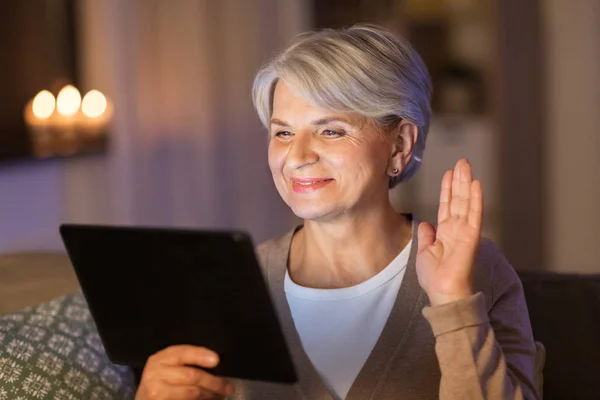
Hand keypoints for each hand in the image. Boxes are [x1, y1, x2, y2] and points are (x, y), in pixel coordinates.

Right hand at [135, 345, 233, 399]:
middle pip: (191, 375)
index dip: (200, 355)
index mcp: (160, 358)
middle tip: (228, 386)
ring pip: (191, 392)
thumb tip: (216, 362)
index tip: (216, 359)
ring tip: (220, 395)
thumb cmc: (161, 381)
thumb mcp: (169, 366)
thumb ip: (186, 362)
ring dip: (210, 395)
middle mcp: (155, 373)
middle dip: (213, 381)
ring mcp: (156, 392)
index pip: (182, 353)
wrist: (143, 399)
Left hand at [416, 159, 482, 305]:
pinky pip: (474, 214)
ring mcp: (465, 231)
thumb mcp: (424, 252)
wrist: (443, 292)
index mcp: (445, 233)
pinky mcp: (472, 236)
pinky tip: (476, 184)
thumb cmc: (434, 278)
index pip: (447, 206)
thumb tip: (426, 224)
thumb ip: (426, 236)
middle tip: (462, 162)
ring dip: (466, 183)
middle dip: (459, 180)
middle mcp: (456, 229)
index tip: (449, 174)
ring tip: (466, 166)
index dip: (448, 189)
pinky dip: (475, 198)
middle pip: (458, 199)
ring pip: (466, 202)